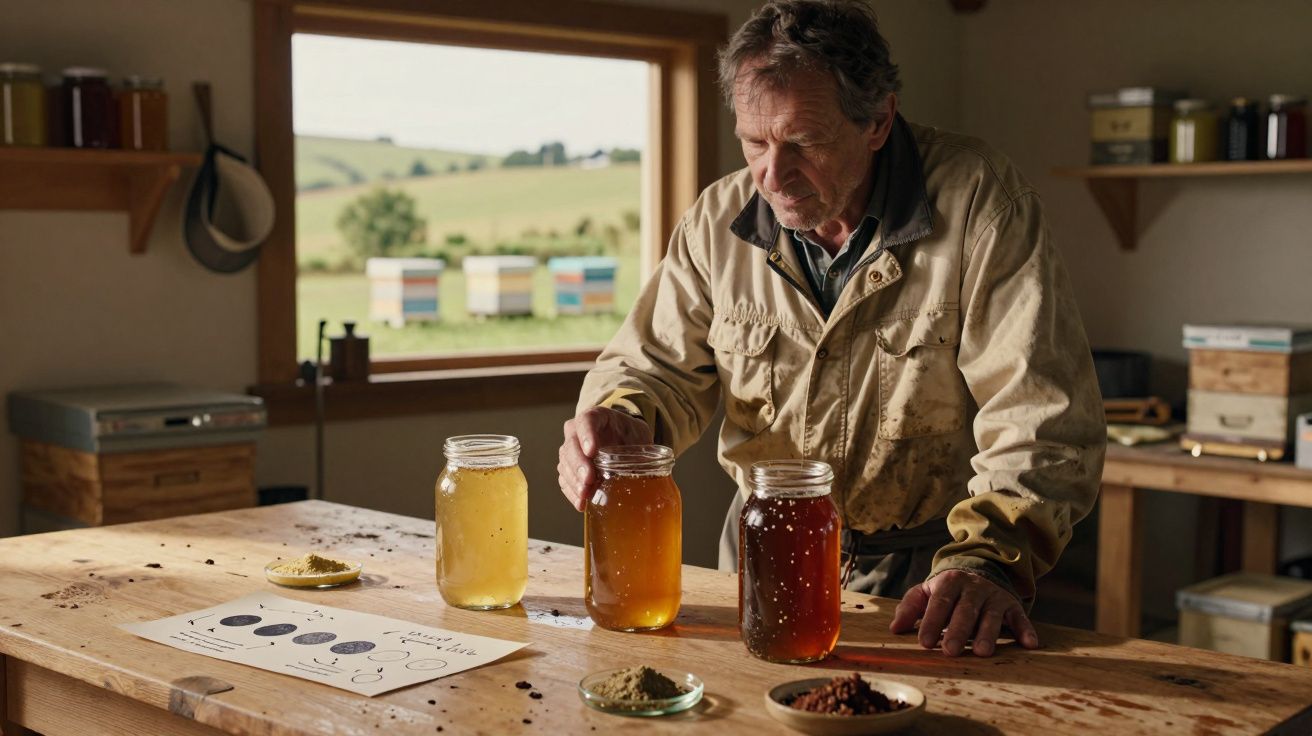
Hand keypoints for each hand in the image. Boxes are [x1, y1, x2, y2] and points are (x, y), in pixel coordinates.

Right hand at [558, 406, 653, 510]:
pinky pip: (565, 479)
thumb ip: (643, 450)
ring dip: (574, 481)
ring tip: (585, 495)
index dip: (586, 436)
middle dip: (579, 464)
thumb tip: (651, 474)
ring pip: (565, 464)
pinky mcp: (569, 468)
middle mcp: (577, 431)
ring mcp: (571, 450)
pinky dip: (572, 492)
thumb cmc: (631, 435)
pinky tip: (581, 503)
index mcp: (596, 417)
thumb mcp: (640, 436)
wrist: (624, 439)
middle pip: (571, 445)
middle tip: (588, 480)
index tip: (592, 451)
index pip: (586, 421)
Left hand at [889, 570, 1038, 656]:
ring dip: (988, 634)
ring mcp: (994, 595)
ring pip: (992, 615)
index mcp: (949, 582)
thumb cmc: (948, 590)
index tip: (924, 642)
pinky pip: (1020, 617)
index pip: (939, 602)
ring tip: (982, 653)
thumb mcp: (927, 591)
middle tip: (950, 652)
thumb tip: (894, 628)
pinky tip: (1029, 644)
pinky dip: (1025, 630)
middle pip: (965, 610)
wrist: (981, 569)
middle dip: (958, 631)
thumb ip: (910, 607)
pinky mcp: (1012, 605)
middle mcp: (973, 587)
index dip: (932, 621)